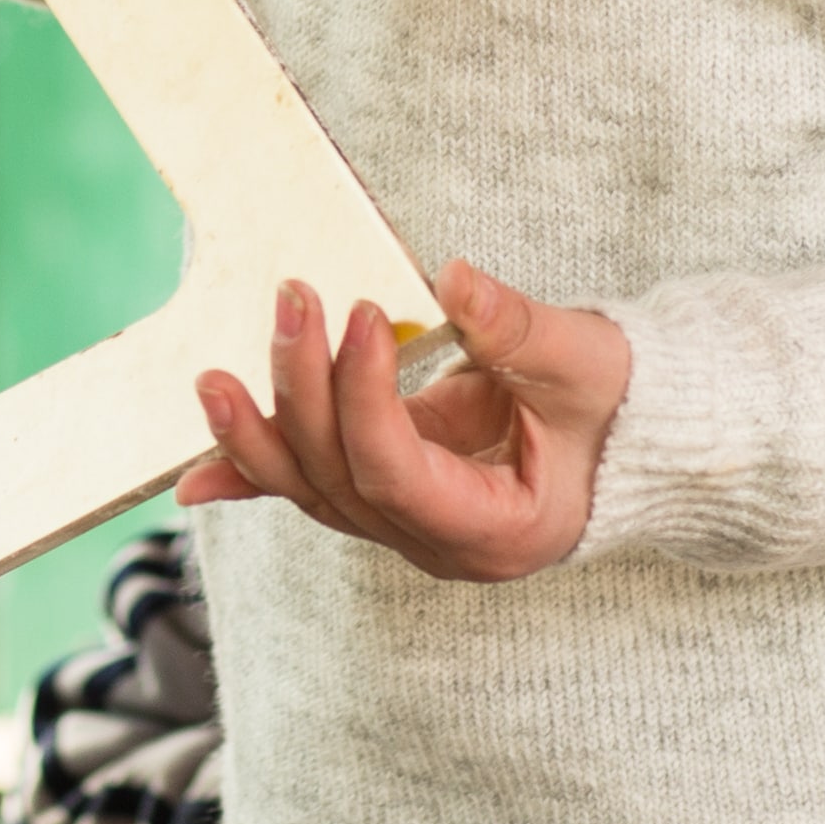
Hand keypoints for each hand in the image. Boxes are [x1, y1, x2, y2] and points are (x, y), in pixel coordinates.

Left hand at [185, 263, 626, 583]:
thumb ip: (518, 330)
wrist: (635, 435)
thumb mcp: (585, 365)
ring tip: (212, 380)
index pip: (397, 475)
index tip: (360, 316)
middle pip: (341, 480)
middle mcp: (442, 544)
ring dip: (259, 434)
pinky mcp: (387, 492)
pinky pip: (311, 486)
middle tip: (292, 298)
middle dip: (303, 392)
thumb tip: (454, 279)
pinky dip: (253, 473)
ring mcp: (408, 525)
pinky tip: (189, 478)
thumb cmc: (623, 407)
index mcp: (498, 530)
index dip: (363, 399)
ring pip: (313, 490)